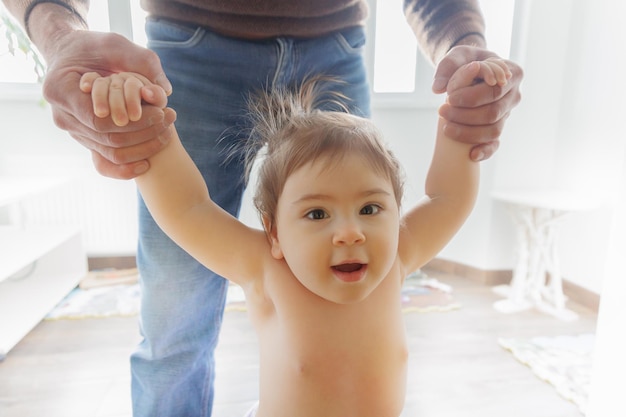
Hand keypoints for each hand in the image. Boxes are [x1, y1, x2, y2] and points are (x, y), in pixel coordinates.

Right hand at [41, 30, 175, 178]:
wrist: (74, 56)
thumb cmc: (94, 47)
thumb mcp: (116, 44)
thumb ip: (141, 61)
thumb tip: (164, 91)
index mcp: (60, 90)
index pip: (100, 118)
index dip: (134, 121)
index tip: (160, 112)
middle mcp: (62, 115)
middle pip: (108, 137)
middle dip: (144, 132)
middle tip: (170, 118)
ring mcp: (73, 131)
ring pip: (109, 152)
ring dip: (143, 147)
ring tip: (167, 132)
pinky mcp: (85, 140)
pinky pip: (104, 163)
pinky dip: (126, 168)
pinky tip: (148, 163)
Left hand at [432, 45, 522, 160]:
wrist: (469, 70)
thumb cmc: (465, 61)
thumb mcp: (457, 55)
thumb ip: (448, 66)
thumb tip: (438, 88)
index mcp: (512, 74)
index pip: (493, 91)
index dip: (471, 97)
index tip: (449, 97)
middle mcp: (514, 95)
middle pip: (493, 113)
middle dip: (465, 115)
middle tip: (442, 111)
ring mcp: (507, 113)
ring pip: (493, 130)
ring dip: (468, 132)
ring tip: (445, 128)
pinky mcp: (497, 127)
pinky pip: (495, 143)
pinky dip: (485, 151)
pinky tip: (472, 155)